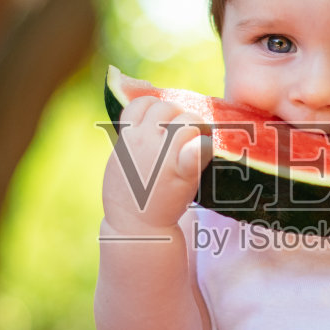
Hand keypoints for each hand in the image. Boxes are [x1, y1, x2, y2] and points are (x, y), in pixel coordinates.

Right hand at [103, 96, 210, 236]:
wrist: (135, 227)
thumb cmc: (130, 193)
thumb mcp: (122, 158)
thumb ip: (134, 136)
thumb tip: (149, 110)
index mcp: (127, 136)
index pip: (143, 103)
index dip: (158, 106)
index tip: (166, 121)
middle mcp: (143, 140)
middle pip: (168, 108)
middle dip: (181, 116)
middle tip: (190, 132)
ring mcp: (161, 155)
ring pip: (187, 121)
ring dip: (198, 127)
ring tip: (201, 139)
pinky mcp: (181, 172)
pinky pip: (199, 146)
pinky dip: (206, 145)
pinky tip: (207, 150)